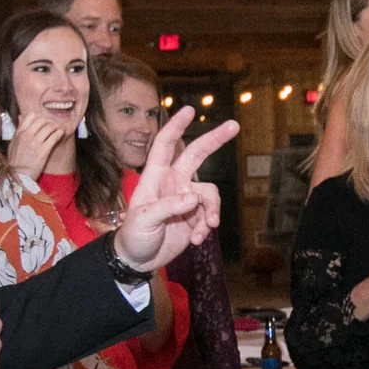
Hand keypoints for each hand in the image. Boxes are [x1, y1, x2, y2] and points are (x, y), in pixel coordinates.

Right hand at [5, 111, 66, 178]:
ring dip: (57, 126)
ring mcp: (35, 143)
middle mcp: (27, 135)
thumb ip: (18, 130)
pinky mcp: (43, 151)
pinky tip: (62, 133)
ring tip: (61, 128)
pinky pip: (54, 137)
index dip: (41, 116)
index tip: (46, 121)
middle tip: (56, 125)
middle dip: (51, 121)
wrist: (18, 176)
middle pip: (42, 120)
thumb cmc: (16, 162)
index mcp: (19, 133)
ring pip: (49, 127)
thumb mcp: (13, 143)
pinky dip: (59, 133)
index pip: (31, 116)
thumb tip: (20, 117)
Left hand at [115, 107, 232, 270]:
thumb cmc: (133, 235)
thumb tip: (193, 199)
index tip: (189, 110)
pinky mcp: (195, 217)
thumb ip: (168, 206)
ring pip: (210, 194)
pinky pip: (210, 215)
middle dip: (215, 140)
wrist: (139, 259)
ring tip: (206, 228)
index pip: (165, 145)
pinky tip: (196, 240)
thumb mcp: (144, 220)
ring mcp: (186, 199)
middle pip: (197, 155)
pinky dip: (206, 228)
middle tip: (234, 125)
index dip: (176, 126)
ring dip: (211, 211)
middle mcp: (174, 182)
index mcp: (156, 176)